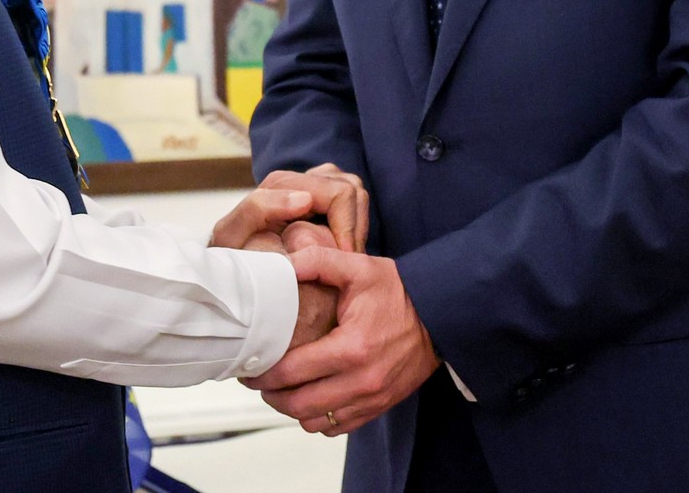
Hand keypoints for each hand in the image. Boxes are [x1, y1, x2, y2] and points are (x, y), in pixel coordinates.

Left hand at [209, 168, 366, 251]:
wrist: (233, 262)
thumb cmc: (232, 250)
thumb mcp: (232, 233)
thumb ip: (259, 208)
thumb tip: (305, 199)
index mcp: (281, 182)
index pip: (339, 193)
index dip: (347, 227)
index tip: (344, 258)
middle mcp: (301, 178)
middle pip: (351, 190)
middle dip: (354, 227)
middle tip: (346, 260)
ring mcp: (315, 186)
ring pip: (356, 196)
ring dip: (356, 227)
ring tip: (344, 257)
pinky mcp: (322, 201)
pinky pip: (353, 207)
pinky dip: (353, 229)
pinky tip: (341, 253)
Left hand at [242, 247, 439, 436]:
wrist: (440, 316)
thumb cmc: (398, 292)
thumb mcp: (359, 267)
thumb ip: (318, 261)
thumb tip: (283, 264)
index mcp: (352, 348)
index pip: (293, 372)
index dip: (263, 373)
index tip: (248, 367)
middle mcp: (362, 380)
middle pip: (299, 404)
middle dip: (271, 394)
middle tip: (257, 378)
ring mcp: (372, 398)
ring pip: (316, 421)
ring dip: (292, 408)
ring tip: (280, 388)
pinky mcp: (379, 406)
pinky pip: (338, 427)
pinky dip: (318, 418)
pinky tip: (308, 397)